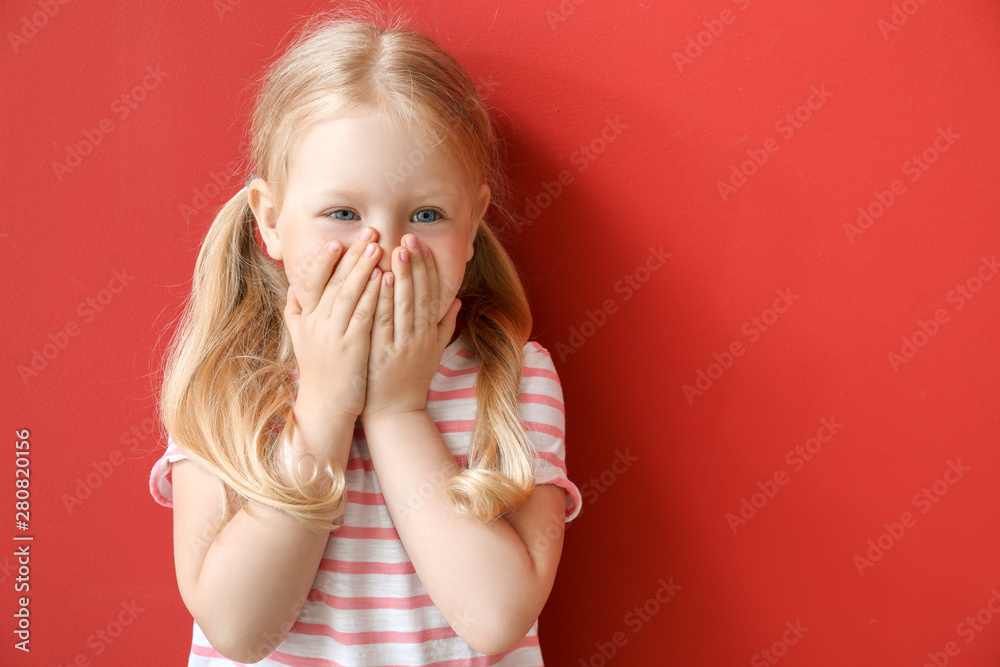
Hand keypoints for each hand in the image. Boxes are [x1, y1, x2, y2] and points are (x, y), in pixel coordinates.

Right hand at [283, 228, 383, 420]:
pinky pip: (363, 315)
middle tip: (369, 231)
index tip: (337, 240)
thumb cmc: (319, 369)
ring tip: (378, 246)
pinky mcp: (351, 347)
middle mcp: (316, 323)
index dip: (324, 260)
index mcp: (305, 318)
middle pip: (334, 281)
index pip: (312, 280)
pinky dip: (372, 294)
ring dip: (364, 267)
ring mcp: (332, 335)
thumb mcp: (300, 337)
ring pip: (349, 293)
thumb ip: (296, 310)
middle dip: (352, 254)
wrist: (326, 405)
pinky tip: (384, 278)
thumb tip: (294, 285)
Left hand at [361, 234, 460, 419]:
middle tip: (408, 238)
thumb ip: (445, 325)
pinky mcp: (382, 353)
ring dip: (401, 275)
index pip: (432, 294)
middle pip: (418, 294)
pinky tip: (381, 279)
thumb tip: (458, 300)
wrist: (394, 412)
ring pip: (403, 305)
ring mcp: (401, 345)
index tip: (422, 246)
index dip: (428, 269)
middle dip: (414, 264)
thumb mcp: (434, 352)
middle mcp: (418, 337)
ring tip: (396, 250)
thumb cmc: (411, 380)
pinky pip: (384, 322)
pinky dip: (383, 299)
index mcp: (430, 334)